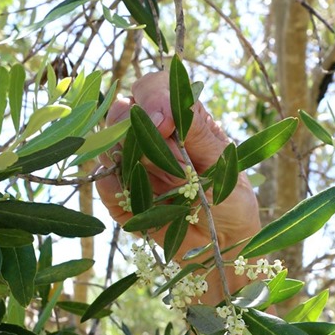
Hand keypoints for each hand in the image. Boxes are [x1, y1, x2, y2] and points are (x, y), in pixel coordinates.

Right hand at [96, 72, 260, 297]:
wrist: (224, 247)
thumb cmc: (231, 200)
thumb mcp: (225, 165)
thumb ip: (197, 133)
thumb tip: (162, 112)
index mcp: (179, 121)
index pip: (152, 88)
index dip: (152, 98)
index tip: (164, 123)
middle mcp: (150, 138)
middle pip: (120, 112)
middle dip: (138, 132)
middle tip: (169, 163)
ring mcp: (132, 166)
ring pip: (107, 145)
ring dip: (130, 162)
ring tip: (164, 187)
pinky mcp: (120, 196)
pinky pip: (103, 183)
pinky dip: (115, 187)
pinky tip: (140, 201)